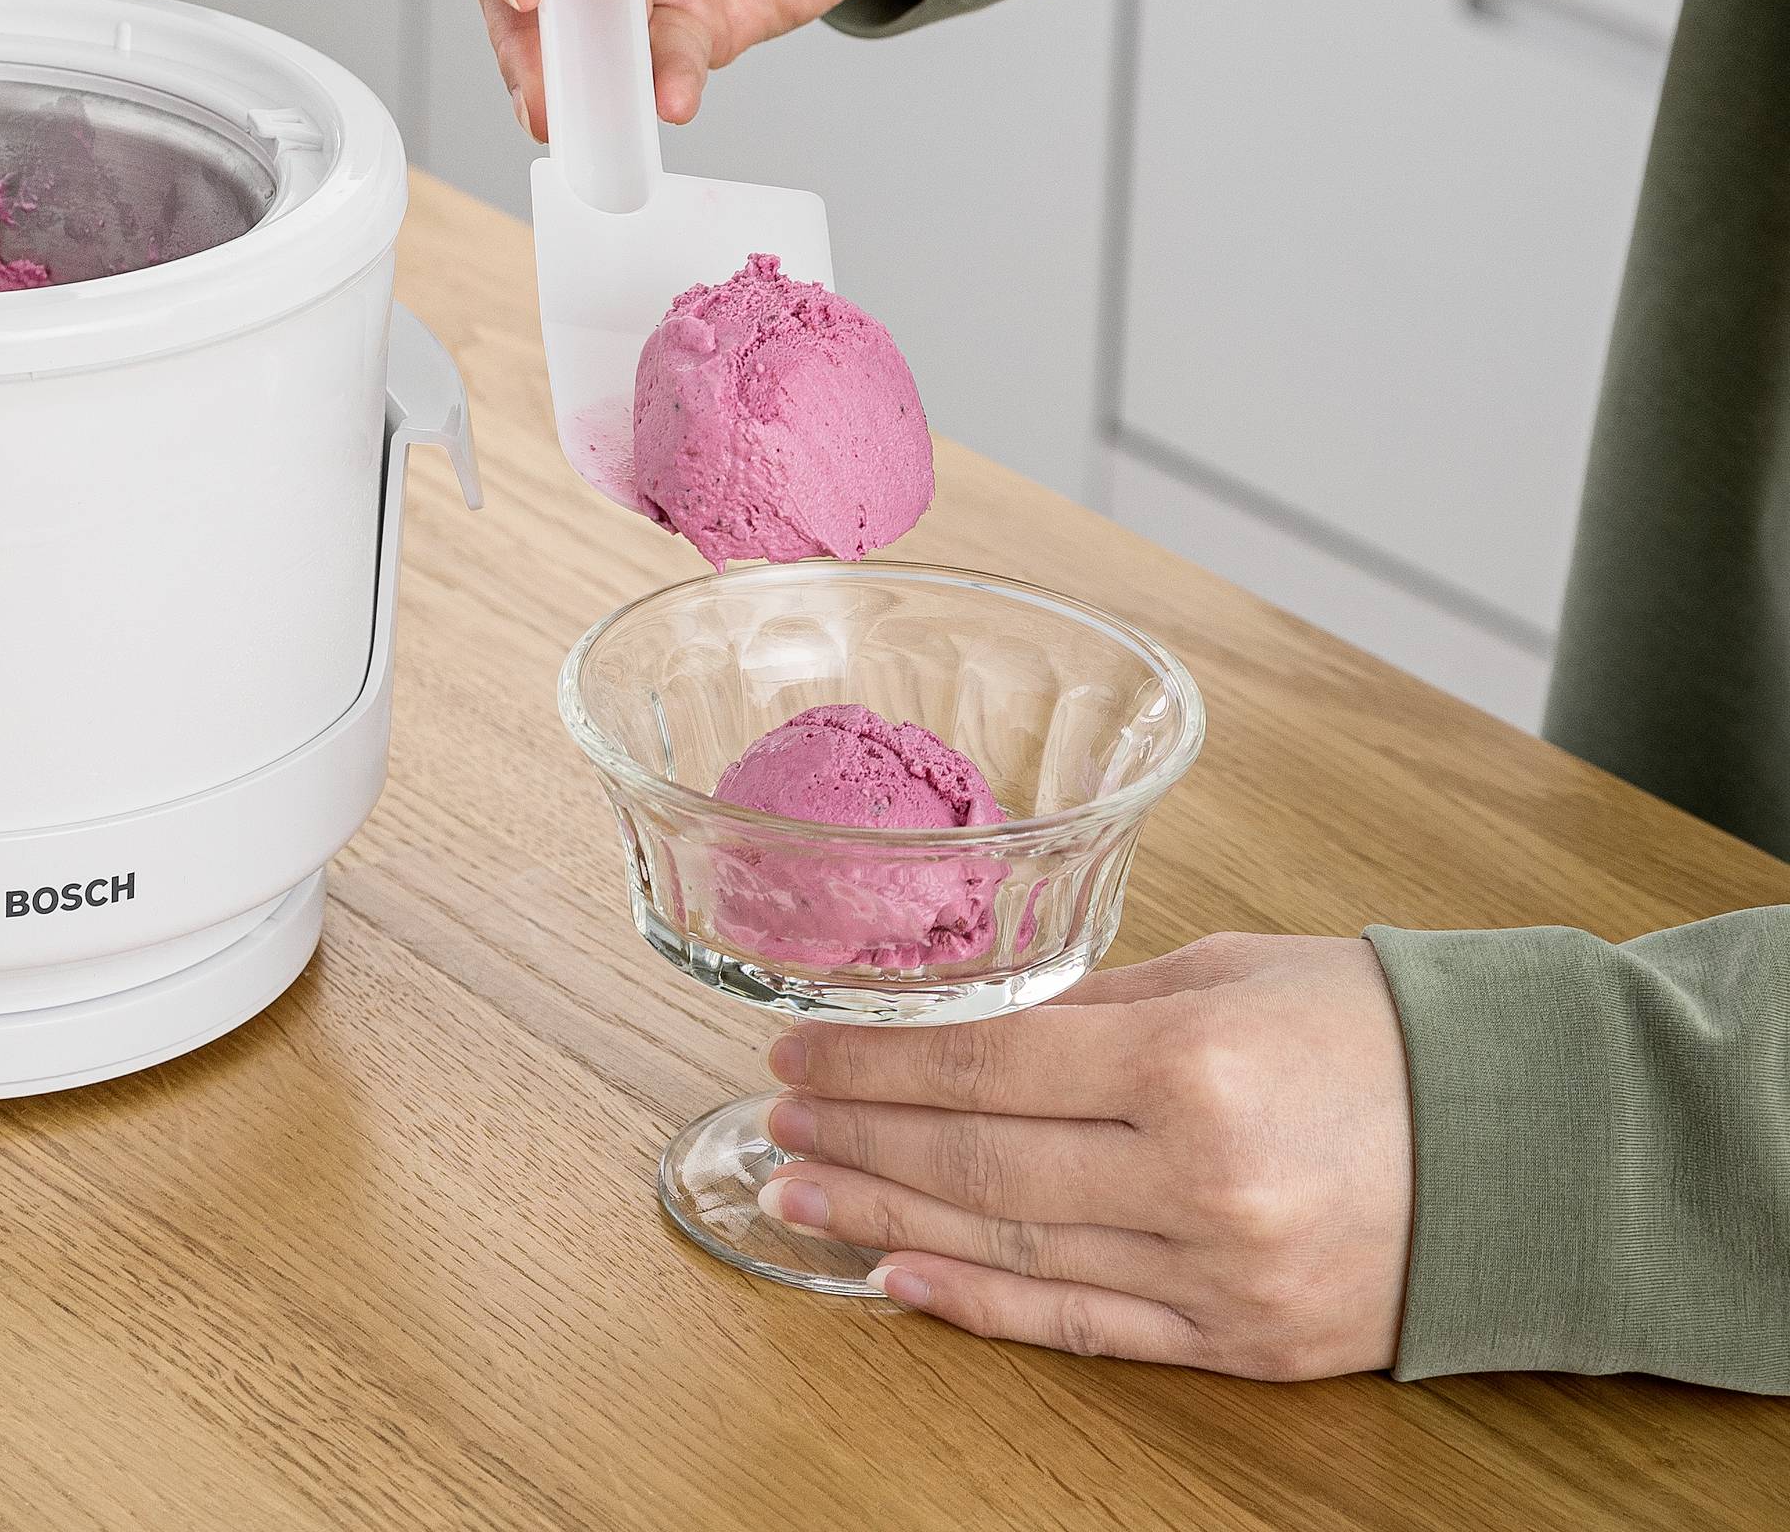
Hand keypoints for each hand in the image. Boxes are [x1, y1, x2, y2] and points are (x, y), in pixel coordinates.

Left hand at [759, 933, 1412, 1377]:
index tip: (796, 1050)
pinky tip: (895, 1277)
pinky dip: (978, 1304)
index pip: (983, 1064)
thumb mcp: (1230, 971)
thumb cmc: (1383, 1034)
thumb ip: (1096, 1001)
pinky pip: (1083, 1326)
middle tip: (774, 1122)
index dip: (873, 1062)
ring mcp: (1218, 1273)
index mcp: (1189, 1064)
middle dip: (858, 1137)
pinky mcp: (1244, 1342)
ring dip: (887, 1219)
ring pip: (1013, 1247)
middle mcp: (1196, 1177)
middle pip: (980, 1160)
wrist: (1539, 1145)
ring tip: (799, 1196)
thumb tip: (973, 1017)